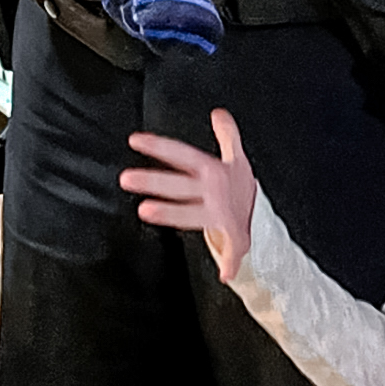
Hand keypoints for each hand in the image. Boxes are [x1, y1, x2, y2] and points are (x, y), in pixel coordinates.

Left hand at [119, 110, 255, 281]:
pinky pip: (234, 251)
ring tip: (144, 212)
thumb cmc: (238, 185)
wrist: (259, 213)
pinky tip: (224, 272)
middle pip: (179, 184)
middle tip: (126, 179)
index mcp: (213, 171)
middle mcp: (215, 191)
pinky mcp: (235, 236)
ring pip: (191, 214)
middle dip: (153, 182)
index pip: (182, 154)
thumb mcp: (236, 158)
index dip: (159, 147)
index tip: (135, 141)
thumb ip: (227, 134)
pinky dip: (231, 262)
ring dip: (170, 214)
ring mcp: (222, 214)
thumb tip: (220, 112)